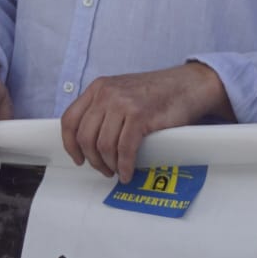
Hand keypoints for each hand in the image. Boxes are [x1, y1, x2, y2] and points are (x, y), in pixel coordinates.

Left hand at [59, 62, 231, 179]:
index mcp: (98, 88)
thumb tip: (89, 141)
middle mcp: (106, 93)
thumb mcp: (121, 92)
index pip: (69, 119)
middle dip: (92, 159)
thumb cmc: (157, 93)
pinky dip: (124, 166)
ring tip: (116, 171)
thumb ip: (103, 109)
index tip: (77, 158)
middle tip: (103, 169)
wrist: (187, 85)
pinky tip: (127, 172)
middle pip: (84, 136)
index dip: (70, 144)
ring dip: (108, 165)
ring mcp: (122, 103)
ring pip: (102, 145)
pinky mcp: (140, 115)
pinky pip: (124, 149)